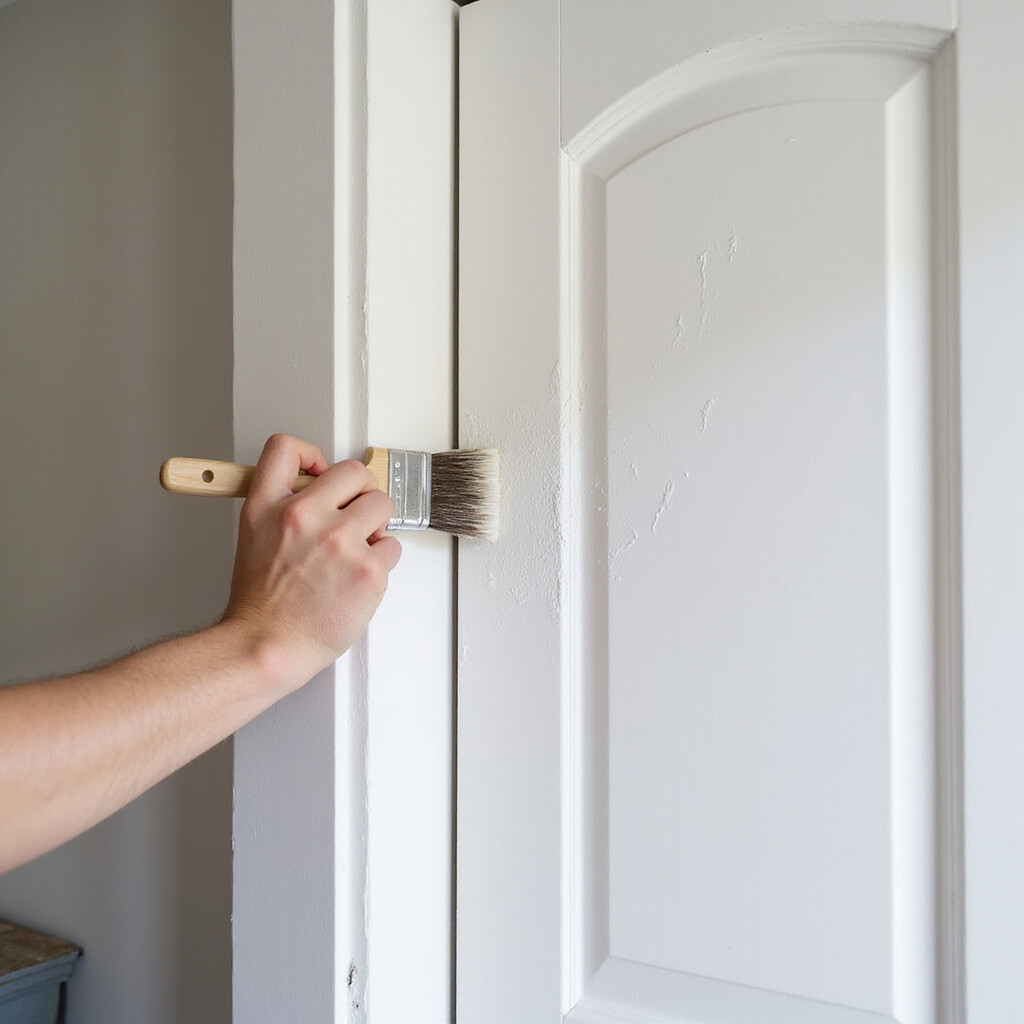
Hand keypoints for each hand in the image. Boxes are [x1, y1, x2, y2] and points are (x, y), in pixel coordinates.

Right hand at [221, 434, 401, 691]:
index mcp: (268, 507)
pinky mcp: (367, 568)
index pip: (285, 448)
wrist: (269, 645)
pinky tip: (359, 576)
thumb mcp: (254, 537)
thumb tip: (318, 486)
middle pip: (354, 472)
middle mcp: (302, 517)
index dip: (311, 455)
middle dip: (360, 492)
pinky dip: (382, 560)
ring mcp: (338, 541)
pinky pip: (393, 546)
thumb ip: (282, 505)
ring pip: (383, 505)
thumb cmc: (263, 602)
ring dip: (376, 526)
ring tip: (355, 550)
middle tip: (354, 515)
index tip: (321, 473)